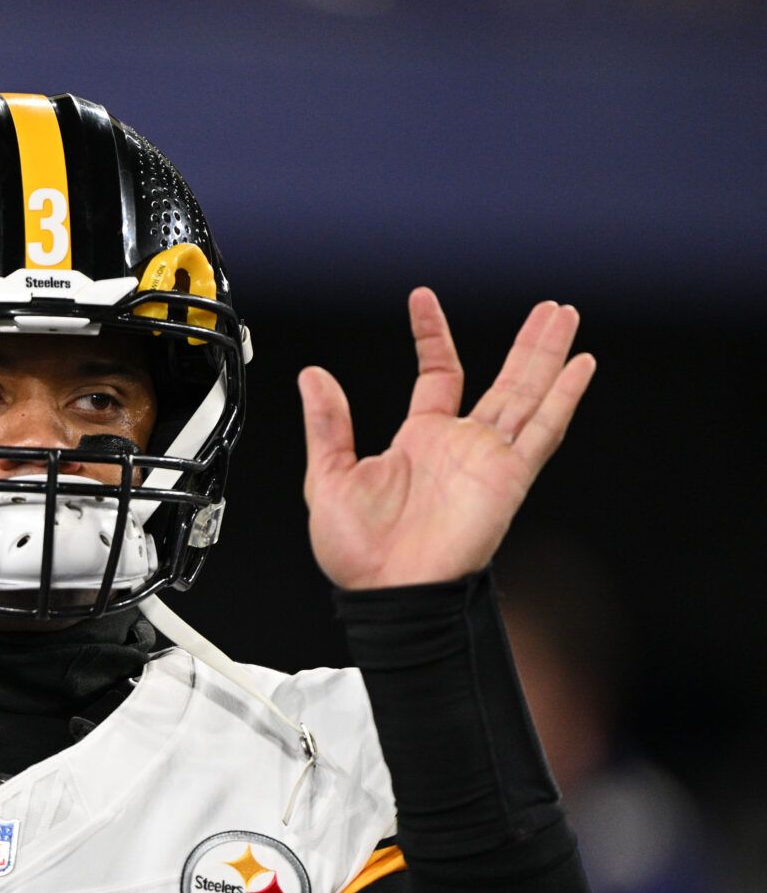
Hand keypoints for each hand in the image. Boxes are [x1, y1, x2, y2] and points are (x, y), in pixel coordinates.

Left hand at [298, 287, 595, 589]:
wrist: (388, 592)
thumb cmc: (360, 553)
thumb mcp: (330, 476)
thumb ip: (328, 424)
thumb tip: (313, 377)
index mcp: (420, 441)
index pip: (438, 375)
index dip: (432, 336)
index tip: (422, 300)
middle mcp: (460, 445)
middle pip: (504, 381)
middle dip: (526, 344)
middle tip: (549, 308)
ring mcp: (488, 459)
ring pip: (528, 395)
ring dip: (548, 356)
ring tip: (565, 316)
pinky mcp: (508, 479)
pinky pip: (543, 432)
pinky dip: (562, 399)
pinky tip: (579, 366)